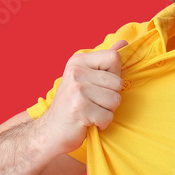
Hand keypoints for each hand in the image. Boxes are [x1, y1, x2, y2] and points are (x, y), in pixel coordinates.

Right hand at [36, 40, 127, 154]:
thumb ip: (105, 61)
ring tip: (90, 112)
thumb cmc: (72, 105)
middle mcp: (76, 71)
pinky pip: (108, 116)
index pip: (114, 58)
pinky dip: (101, 123)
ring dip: (106, 111)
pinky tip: (87, 122)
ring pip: (115, 100)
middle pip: (118, 82)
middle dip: (111, 98)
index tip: (99, 86)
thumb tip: (124, 42)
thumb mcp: (86, 78)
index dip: (113, 75)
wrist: (50, 132)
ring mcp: (77, 89)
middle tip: (92, 103)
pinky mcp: (80, 108)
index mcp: (78, 60)